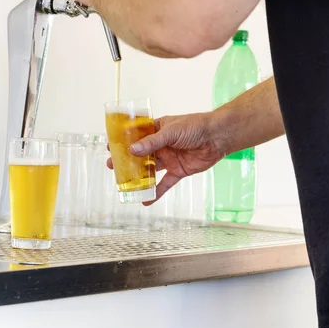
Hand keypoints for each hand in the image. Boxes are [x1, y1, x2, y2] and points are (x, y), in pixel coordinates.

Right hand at [107, 113, 228, 203]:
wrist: (218, 136)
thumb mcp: (170, 131)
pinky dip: (156, 192)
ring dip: (138, 177)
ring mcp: (169, 159)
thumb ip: (152, 142)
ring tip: (124, 184)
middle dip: (126, 161)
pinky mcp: (178, 171)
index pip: (136, 136)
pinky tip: (146, 200)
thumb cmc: (195, 126)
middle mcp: (161, 145)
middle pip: (140, 155)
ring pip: (150, 170)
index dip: (123, 142)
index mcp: (157, 130)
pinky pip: (165, 183)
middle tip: (112, 166)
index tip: (110, 147)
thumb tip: (132, 150)